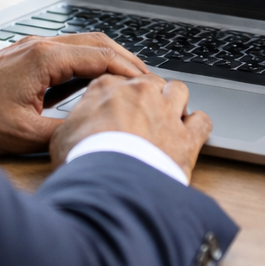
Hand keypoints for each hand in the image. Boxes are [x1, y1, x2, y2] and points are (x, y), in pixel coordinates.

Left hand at [0, 34, 146, 155]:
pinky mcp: (23, 57)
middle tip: (149, 81)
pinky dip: (87, 64)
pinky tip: (94, 83)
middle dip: (127, 60)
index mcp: (44, 58)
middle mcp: (39, 46)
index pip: (102, 56)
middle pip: (97, 42)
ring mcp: (30, 49)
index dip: (131, 71)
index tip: (150, 86)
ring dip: (107, 60)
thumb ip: (64, 130)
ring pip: (81, 45)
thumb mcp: (24, 134)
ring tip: (129, 82)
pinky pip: (65, 53)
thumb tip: (94, 133)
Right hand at [50, 74, 211, 180]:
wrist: (109, 184)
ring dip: (176, 102)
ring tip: (169, 119)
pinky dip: (198, 126)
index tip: (118, 108)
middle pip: (150, 82)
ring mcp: (166, 112)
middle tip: (143, 116)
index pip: (118, 80)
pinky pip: (202, 121)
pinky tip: (191, 135)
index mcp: (107, 88)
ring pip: (179, 91)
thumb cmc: (82, 160)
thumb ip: (75, 123)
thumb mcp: (62, 137)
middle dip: (149, 96)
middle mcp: (139, 93)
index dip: (119, 96)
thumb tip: (75, 127)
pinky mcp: (187, 137)